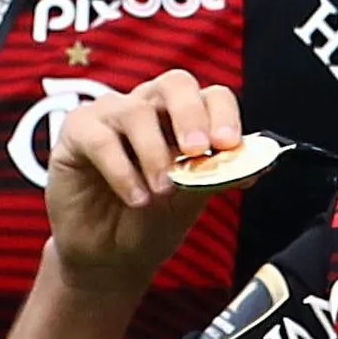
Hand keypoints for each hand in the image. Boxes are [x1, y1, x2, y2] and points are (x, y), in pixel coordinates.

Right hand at [39, 69, 238, 299]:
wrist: (109, 254)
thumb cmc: (152, 220)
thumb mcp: (192, 199)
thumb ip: (219, 175)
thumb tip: (260, 164)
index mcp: (184, 117)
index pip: (213, 96)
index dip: (224, 115)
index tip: (229, 146)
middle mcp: (150, 106)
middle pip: (176, 83)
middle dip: (191, 115)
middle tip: (198, 151)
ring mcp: (111, 114)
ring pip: (137, 111)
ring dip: (155, 153)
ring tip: (162, 191)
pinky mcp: (77, 132)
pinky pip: (101, 138)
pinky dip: (122, 170)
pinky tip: (136, 197)